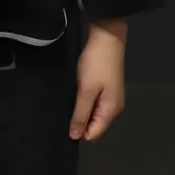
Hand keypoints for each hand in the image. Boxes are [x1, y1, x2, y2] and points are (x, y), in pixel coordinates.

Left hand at [70, 18, 127, 141]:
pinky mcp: (105, 87)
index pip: (94, 133)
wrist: (106, 38)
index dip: (79, 132)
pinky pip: (93, 101)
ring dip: (80, 110)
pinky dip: (83, 100)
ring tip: (65, 103)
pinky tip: (73, 94)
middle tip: (61, 112)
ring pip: (93, 112)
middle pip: (94, 124)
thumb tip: (75, 137)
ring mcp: (110, 96)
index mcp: (111, 110)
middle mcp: (113, 107)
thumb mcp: (86, 91)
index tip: (62, 124)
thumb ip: (81, 114)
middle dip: (79, 121)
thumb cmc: (96, 65)